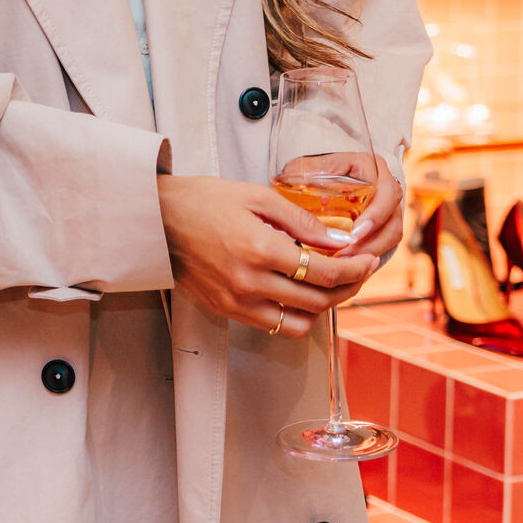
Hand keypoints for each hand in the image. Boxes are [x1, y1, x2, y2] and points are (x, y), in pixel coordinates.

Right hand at [158, 174, 381, 337]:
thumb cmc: (202, 200)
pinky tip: (300, 293)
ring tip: (331, 286)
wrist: (155, 220)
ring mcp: (237, 302)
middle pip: (318, 301)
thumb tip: (341, 241)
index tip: (367, 260)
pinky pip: (274, 326)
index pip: (325, 272)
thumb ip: (302, 221)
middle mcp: (249, 282)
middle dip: (348, 288)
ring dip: (323, 308)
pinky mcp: (226, 310)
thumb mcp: (256, 196)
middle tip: (359, 272)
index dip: (355, 269)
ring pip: (299, 323)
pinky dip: (295, 315)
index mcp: (259, 249)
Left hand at [282, 150, 405, 265]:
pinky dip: (367, 256)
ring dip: (370, 253)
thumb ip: (309, 177)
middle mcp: (385, 186)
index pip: (388, 192)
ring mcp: (386, 207)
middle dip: (372, 243)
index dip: (376, 215)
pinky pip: (383, 243)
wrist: (313, 175)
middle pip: (393, 220)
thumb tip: (321, 203)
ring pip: (391, 235)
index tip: (355, 233)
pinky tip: (347, 266)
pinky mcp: (381, 225)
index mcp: (372, 167)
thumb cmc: (309, 169)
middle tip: (346, 258)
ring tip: (344, 265)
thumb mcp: (307, 167)